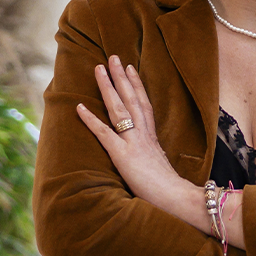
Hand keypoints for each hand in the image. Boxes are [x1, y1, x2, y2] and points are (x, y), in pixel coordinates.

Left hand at [75, 56, 185, 203]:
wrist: (176, 197)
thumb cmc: (170, 189)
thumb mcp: (161, 168)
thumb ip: (153, 159)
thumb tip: (151, 161)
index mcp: (152, 138)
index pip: (144, 105)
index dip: (137, 86)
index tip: (130, 69)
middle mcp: (144, 135)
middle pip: (132, 99)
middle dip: (121, 77)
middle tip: (113, 57)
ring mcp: (133, 143)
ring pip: (119, 108)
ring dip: (107, 87)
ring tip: (99, 68)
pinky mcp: (123, 155)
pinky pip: (104, 133)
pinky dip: (91, 119)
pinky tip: (79, 107)